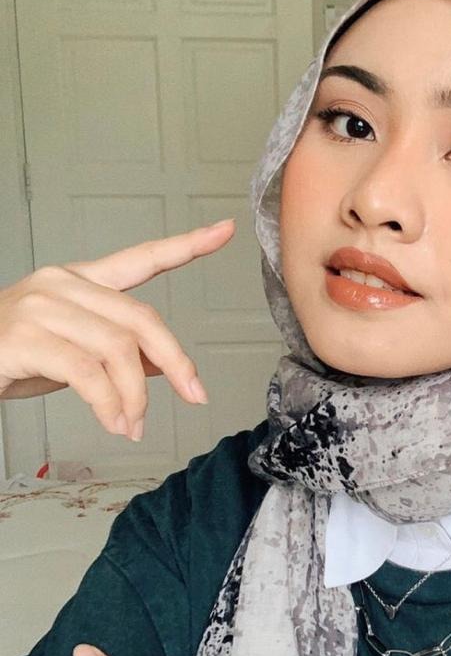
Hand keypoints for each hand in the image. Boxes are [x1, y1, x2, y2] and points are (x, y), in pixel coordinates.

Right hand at [0, 218, 234, 439]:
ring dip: (135, 396)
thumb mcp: (75, 351)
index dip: (186, 246)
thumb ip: (119, 351)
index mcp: (79, 280)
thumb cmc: (11, 356)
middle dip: (176, 361)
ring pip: (119, 350)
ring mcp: (43, 307)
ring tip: (132, 425)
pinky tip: (114, 422)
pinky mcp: (27, 338)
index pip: (141, 258)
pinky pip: (88, 374)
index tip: (225, 231)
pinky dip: (110, 405)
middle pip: (142, 319)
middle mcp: (62, 283)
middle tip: (194, 395)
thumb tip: (165, 366)